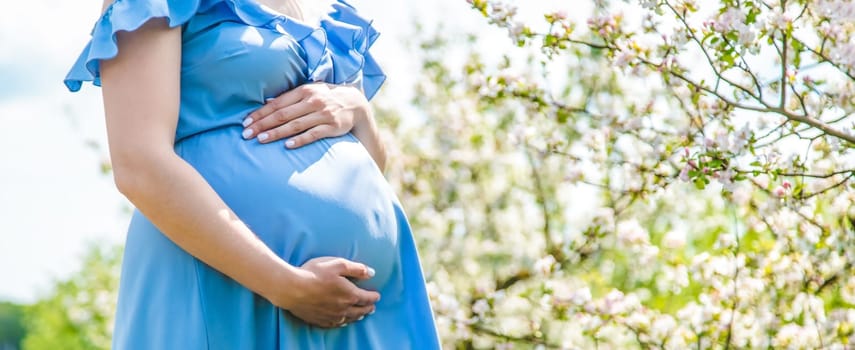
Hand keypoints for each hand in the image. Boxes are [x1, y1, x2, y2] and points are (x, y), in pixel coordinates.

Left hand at [241, 83, 369, 147]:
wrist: (355, 104)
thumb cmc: (326, 98)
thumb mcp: (309, 92)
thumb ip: (290, 98)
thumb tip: (266, 104)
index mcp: (304, 91)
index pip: (277, 103)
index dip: (260, 113)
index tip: (245, 123)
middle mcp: (312, 101)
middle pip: (282, 114)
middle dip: (262, 124)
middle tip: (246, 134)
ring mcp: (323, 114)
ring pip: (295, 125)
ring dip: (277, 132)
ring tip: (261, 139)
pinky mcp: (332, 127)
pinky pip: (313, 134)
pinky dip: (300, 140)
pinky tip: (287, 146)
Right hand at [276, 257, 378, 327]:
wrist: (292, 289)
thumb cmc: (315, 273)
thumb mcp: (338, 264)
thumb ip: (356, 269)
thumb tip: (372, 273)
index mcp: (350, 294)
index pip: (367, 298)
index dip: (373, 297)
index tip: (377, 296)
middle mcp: (343, 308)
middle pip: (360, 311)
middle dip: (368, 308)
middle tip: (372, 307)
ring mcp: (331, 316)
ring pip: (349, 319)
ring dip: (357, 316)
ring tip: (361, 315)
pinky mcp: (320, 320)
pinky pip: (336, 324)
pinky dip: (343, 322)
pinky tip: (342, 321)